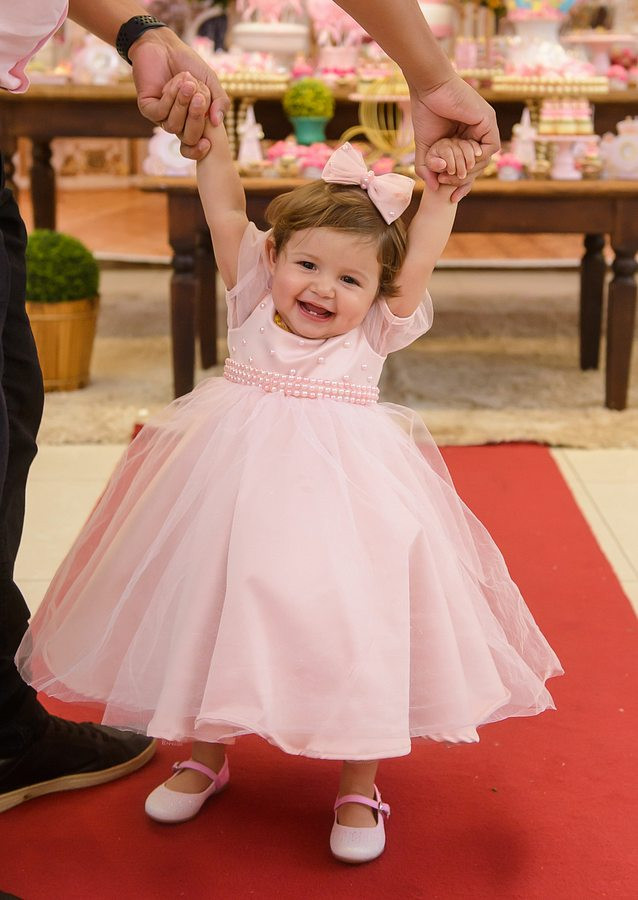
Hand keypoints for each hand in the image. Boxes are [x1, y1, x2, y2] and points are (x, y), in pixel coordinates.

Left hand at [129, 29, 229, 159]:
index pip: (195, 146)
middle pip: (188, 138)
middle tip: (200, 98)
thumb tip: (218, 122)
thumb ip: (219, 101)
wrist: (164, 45)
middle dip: (195, 119)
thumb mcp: (211, 82)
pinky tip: (173, 82)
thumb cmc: (189, 64)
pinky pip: (160, 113)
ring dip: (182, 104)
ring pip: (174, 126)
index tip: (208, 144)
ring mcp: (162, 117)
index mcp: (193, 121)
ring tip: (187, 83)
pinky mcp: (148, 108)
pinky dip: (170, 98)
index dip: (199, 150)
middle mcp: (177, 122)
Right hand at [410, 74, 499, 199]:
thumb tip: (434, 188)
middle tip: (449, 185)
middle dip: (465, 181)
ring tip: (454, 174)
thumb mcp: (424, 147)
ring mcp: (483, 125)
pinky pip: (491, 147)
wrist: (428, 88)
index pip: (468, 167)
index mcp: (462, 138)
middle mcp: (475, 132)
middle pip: (477, 166)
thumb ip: (427, 168)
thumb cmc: (425, 111)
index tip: (452, 198)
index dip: (462, 185)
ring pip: (485, 159)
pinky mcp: (487, 120)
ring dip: (471, 171)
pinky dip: (479, 157)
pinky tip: (465, 160)